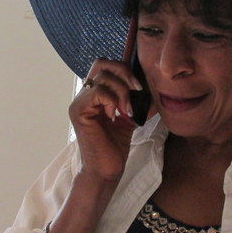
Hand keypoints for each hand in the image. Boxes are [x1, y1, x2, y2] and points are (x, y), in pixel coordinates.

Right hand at [69, 58, 142, 182]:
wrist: (107, 169)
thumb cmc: (115, 146)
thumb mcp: (130, 116)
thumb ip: (137, 99)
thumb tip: (153, 86)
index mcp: (95, 93)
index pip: (105, 65)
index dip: (124, 69)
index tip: (139, 87)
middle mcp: (84, 94)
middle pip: (101, 63)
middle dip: (124, 73)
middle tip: (136, 90)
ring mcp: (79, 102)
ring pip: (102, 76)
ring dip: (121, 91)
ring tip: (127, 109)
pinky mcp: (78, 111)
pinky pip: (98, 92)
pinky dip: (112, 100)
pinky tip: (116, 115)